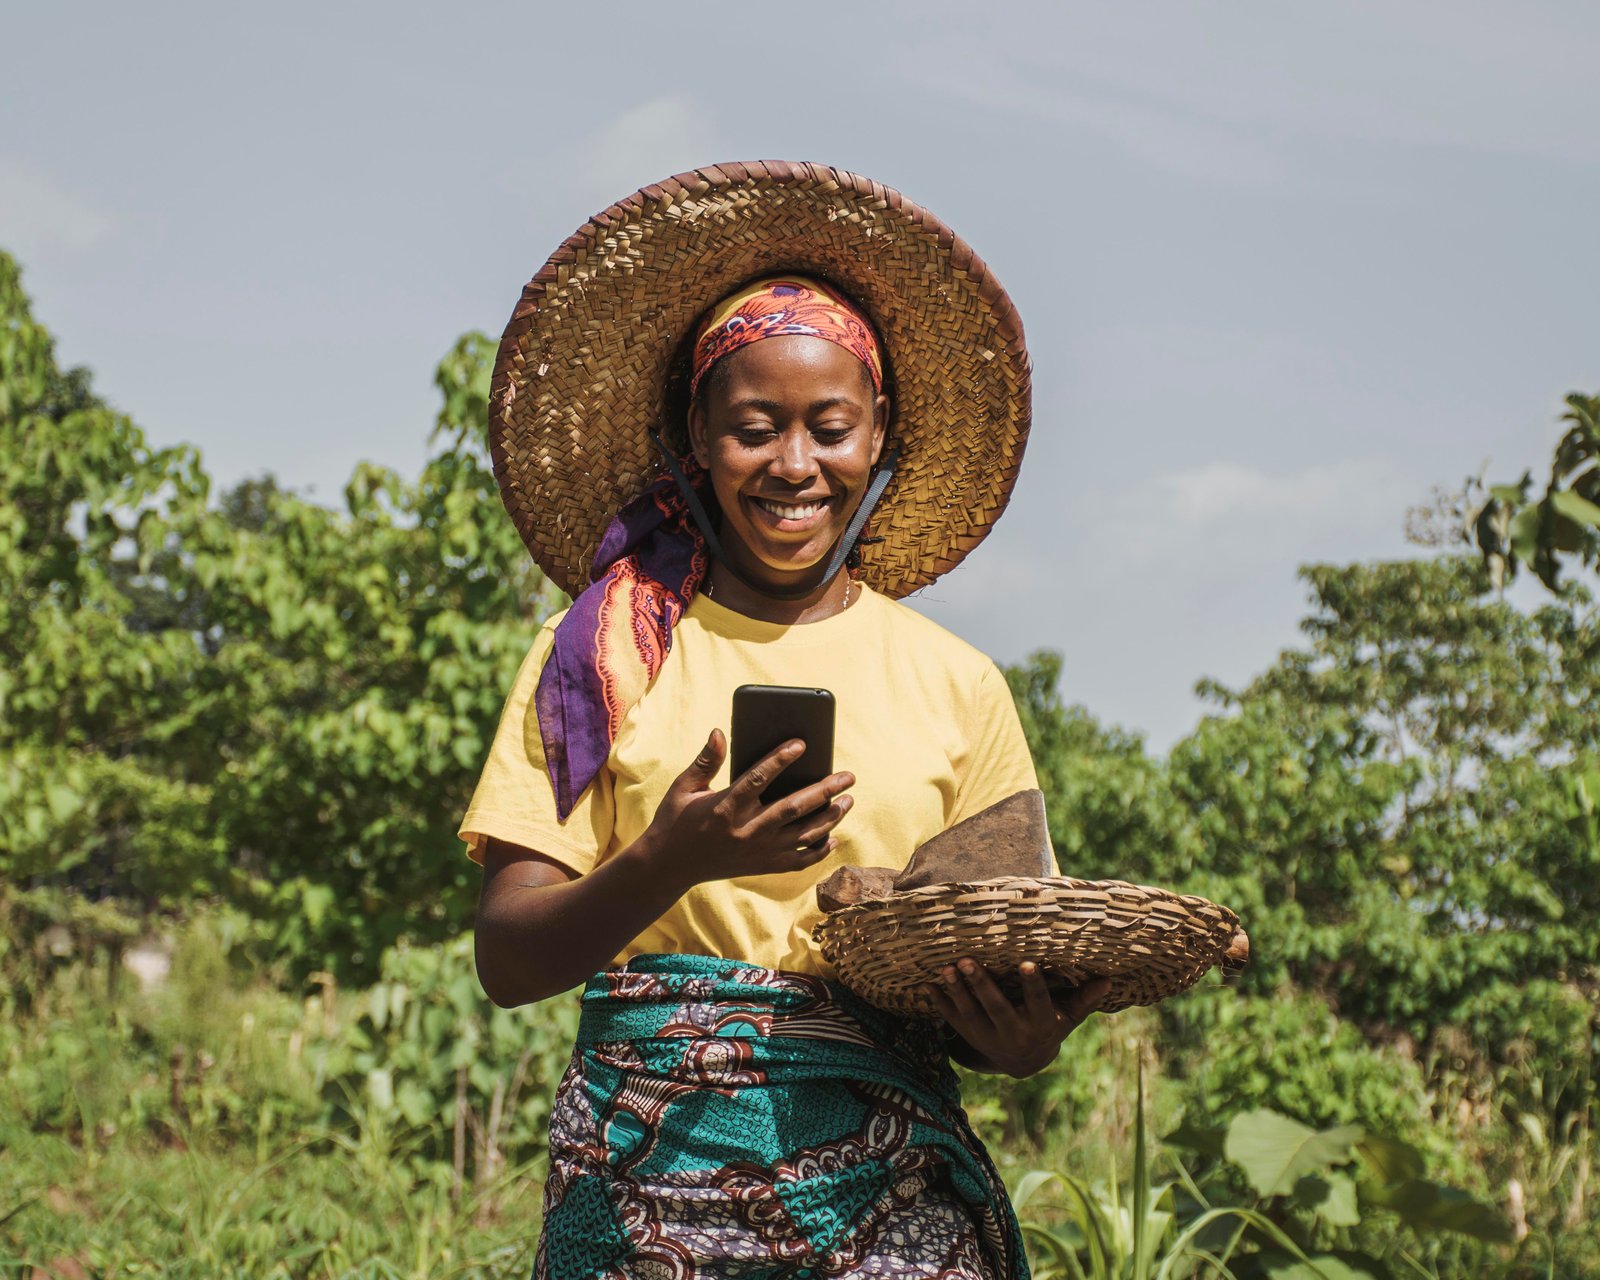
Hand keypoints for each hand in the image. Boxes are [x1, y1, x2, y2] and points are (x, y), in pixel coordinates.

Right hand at [638, 729, 855, 892]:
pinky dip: (818, 851)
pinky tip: (833, 837)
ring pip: (803, 835)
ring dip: (830, 817)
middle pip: (793, 807)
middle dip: (825, 790)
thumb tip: (720, 732)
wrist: (669, 866)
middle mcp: (745, 831)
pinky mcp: (761, 867)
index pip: (758, 778)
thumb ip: (706, 761)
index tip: (801, 743)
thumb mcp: (684, 788)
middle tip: (848, 776)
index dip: (780, 759)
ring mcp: (756, 852)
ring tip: (848, 800)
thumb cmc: (676, 821)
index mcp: (724, 807)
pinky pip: (798, 862)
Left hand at [927, 958, 1110, 1077]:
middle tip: (967, 961)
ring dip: (957, 992)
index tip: (1026, 964)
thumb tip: (1108, 980)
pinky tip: (927, 983)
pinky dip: (939, 1003)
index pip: (1037, 1003)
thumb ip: (1084, 999)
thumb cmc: (1049, 1027)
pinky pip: (951, 1020)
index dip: (1032, 985)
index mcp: (1040, 1024)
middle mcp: (1013, 1032)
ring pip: (970, 1015)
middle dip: (982, 985)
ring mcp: (988, 1037)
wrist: (1023, 1061)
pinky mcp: (969, 1036)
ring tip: (947, 968)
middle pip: (996, 1008)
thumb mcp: (1068, 1017)